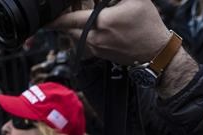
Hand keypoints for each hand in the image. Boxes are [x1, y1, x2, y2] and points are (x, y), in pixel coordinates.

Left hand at [46, 1, 172, 65]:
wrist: (156, 52)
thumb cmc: (148, 23)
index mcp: (102, 22)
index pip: (71, 19)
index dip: (56, 18)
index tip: (46, 17)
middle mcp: (95, 38)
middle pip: (69, 28)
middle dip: (65, 20)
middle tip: (63, 12)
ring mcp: (96, 48)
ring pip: (75, 36)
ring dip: (73, 27)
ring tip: (76, 17)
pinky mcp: (99, 54)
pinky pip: (83, 42)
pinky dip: (81, 33)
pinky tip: (88, 25)